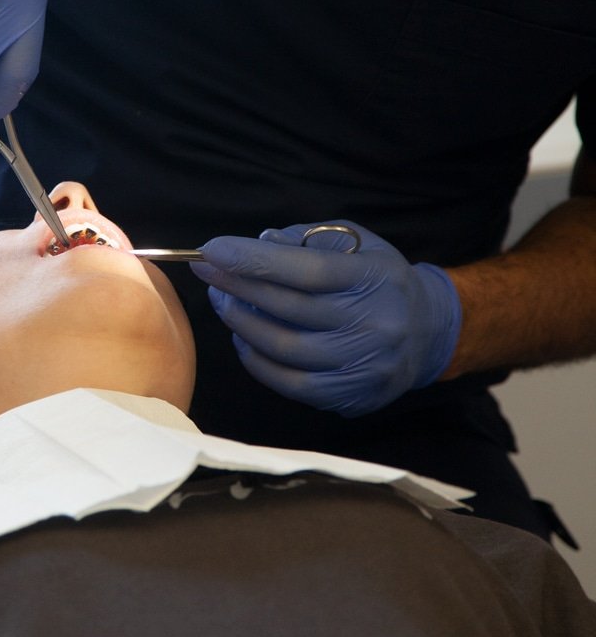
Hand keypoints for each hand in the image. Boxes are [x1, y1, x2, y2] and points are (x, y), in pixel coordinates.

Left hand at [191, 221, 460, 415]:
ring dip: (241, 323)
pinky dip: (257, 360)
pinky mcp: (351, 395)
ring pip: (283, 348)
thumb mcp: (356, 244)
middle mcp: (373, 323)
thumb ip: (306, 241)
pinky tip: (244, 338)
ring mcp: (363, 364)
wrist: (428, 332)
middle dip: (237, 286)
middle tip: (207, 271)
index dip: (254, 260)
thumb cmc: (378, 280)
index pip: (306, 269)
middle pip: (288, 308)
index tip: (212, 249)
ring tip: (224, 301)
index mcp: (374, 278)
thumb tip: (259, 243)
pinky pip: (289, 383)